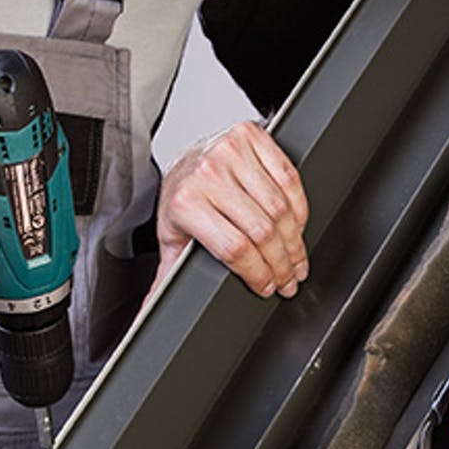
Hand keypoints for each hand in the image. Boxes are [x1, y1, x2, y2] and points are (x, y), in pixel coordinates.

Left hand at [154, 120, 309, 300]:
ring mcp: (230, 151)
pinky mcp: (251, 136)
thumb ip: (167, 277)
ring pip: (279, 207)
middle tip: (288, 279)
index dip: (258, 274)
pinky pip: (288, 176)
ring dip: (294, 240)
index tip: (267, 286)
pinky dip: (299, 206)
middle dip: (282, 264)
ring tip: (296, 258)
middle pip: (262, 231)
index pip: (235, 249)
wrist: (183, 159)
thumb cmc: (180, 199)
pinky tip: (296, 224)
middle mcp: (207, 173)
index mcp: (185, 202)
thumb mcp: (172, 239)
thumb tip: (149, 312)